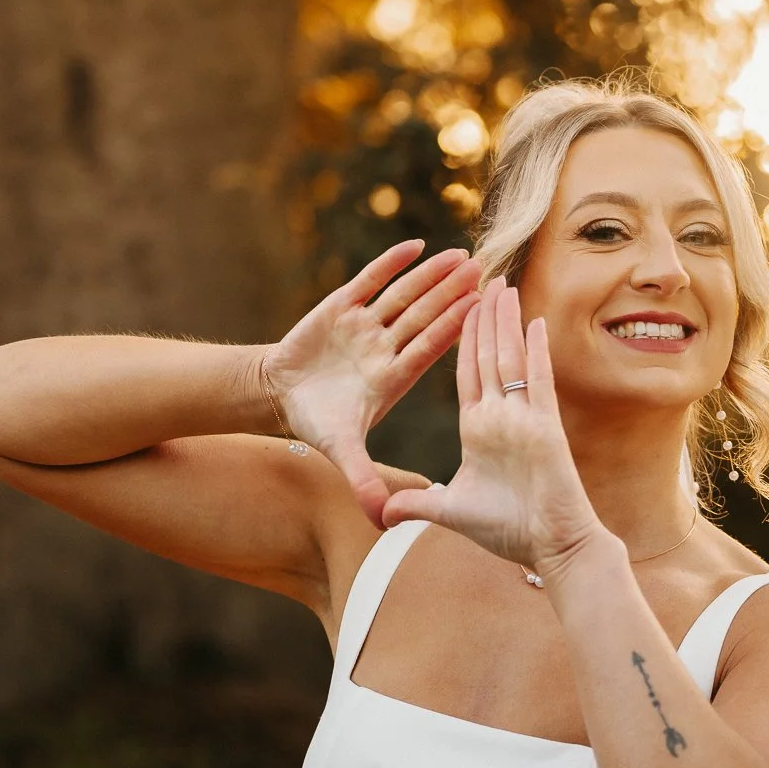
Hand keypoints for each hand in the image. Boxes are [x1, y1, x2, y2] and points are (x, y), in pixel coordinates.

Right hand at [262, 239, 483, 522]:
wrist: (279, 395)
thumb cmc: (316, 421)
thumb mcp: (342, 452)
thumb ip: (363, 481)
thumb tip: (382, 522)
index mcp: (393, 377)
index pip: (430, 349)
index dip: (455, 330)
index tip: (485, 313)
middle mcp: (386, 347)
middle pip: (426, 317)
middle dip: (455, 296)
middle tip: (489, 273)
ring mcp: (366, 325)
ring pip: (405, 295)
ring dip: (432, 276)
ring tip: (464, 256)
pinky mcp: (341, 306)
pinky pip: (370, 280)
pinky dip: (391, 264)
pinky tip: (417, 245)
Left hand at [378, 279, 605, 573]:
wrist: (551, 546)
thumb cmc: (508, 530)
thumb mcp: (450, 511)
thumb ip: (417, 504)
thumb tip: (381, 515)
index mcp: (478, 428)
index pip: (465, 372)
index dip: (459, 338)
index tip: (456, 306)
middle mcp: (500, 416)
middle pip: (487, 355)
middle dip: (481, 315)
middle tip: (477, 275)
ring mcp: (524, 419)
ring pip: (511, 358)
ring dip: (505, 321)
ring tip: (499, 284)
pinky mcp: (546, 428)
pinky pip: (538, 382)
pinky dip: (536, 352)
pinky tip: (532, 322)